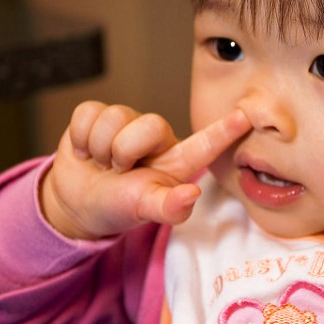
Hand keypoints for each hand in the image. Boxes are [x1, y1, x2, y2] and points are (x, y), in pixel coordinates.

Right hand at [40, 101, 250, 239]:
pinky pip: (89, 113)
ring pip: (114, 117)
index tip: (246, 116)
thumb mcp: (145, 211)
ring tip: (102, 163)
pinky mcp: (99, 114)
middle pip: (148, 124)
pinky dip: (80, 137)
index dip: (225, 130)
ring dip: (99, 147)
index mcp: (177, 161)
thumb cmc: (120, 207)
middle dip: (125, 152)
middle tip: (119, 171)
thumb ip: (169, 208)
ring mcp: (126, 122)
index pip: (205, 143)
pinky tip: (84, 152)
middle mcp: (156, 136)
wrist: (78, 202)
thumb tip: (193, 193)